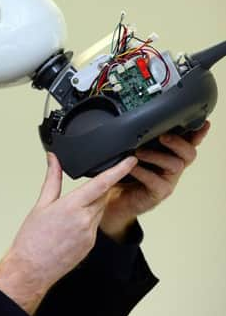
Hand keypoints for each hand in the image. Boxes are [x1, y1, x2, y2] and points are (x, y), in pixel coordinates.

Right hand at [0, 153, 137, 315]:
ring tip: (69, 210)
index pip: (101, 184)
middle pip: (102, 196)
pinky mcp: (91, 244)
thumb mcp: (41, 204)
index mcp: (72, 207)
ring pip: (99, 210)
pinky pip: (95, 224)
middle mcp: (85, 220)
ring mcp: (90, 234)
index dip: (118, 170)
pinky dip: (87, 218)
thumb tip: (53, 159)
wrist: (31, 268)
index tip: (130, 160)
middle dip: (97, 188)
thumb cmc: (32, 238)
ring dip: (91, 204)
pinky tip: (70, 225)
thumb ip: (52, 179)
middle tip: (84, 184)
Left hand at [100, 121, 210, 241]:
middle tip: (163, 136)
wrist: (113, 197)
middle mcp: (172, 167)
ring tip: (138, 152)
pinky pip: (156, 182)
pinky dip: (143, 173)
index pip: (188, 141)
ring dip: (156, 156)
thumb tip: (137, 118)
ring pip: (175, 165)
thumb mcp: (132, 151)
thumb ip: (140, 139)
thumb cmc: (123, 172)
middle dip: (178, 142)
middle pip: (189, 153)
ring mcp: (167, 181)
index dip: (197, 133)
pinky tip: (132, 168)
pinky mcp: (157, 193)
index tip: (203, 123)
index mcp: (169, 154)